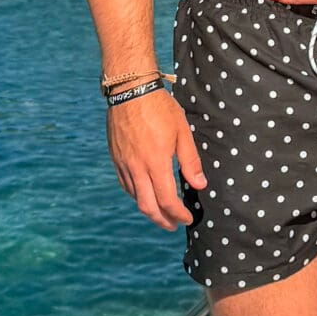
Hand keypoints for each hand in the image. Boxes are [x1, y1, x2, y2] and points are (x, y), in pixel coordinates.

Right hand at [107, 85, 203, 228]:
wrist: (129, 89)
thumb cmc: (160, 108)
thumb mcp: (182, 131)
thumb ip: (190, 161)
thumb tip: (200, 185)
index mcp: (156, 162)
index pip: (167, 200)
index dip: (178, 214)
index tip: (187, 219)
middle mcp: (137, 168)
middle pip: (148, 207)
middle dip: (162, 221)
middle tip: (173, 226)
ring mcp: (124, 164)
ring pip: (135, 197)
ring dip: (149, 209)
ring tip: (162, 213)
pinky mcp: (116, 158)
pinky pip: (125, 184)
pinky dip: (137, 195)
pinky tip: (145, 194)